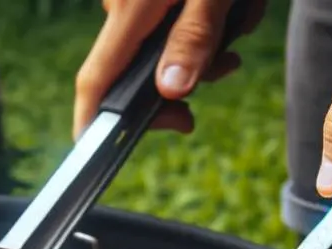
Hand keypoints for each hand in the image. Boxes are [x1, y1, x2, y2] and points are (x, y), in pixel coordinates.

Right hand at [73, 0, 265, 138]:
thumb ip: (194, 38)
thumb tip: (171, 91)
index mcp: (130, 9)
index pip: (97, 79)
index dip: (90, 121)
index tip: (96, 152)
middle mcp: (121, 6)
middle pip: (135, 70)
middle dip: (186, 76)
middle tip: (227, 67)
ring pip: (160, 47)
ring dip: (206, 44)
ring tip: (241, 14)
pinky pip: (169, 23)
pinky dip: (203, 22)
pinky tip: (231, 5)